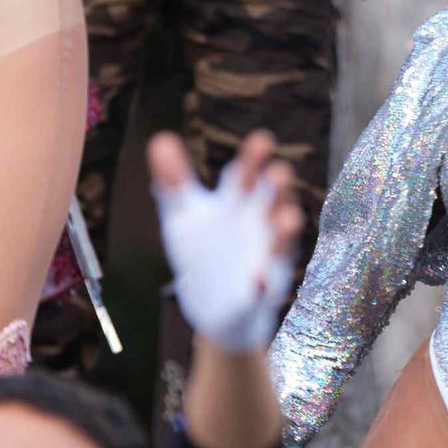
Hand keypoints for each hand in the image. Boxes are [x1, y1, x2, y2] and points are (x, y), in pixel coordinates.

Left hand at [149, 130, 302, 351]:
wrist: (214, 308)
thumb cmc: (204, 252)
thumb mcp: (184, 217)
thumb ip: (175, 181)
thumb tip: (159, 139)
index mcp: (238, 205)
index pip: (246, 176)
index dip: (254, 159)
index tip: (262, 139)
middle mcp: (258, 227)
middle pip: (271, 203)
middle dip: (278, 189)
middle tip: (280, 172)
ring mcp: (264, 260)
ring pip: (280, 243)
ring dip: (284, 232)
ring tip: (287, 218)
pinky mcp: (259, 294)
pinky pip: (263, 290)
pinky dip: (262, 284)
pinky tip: (258, 279)